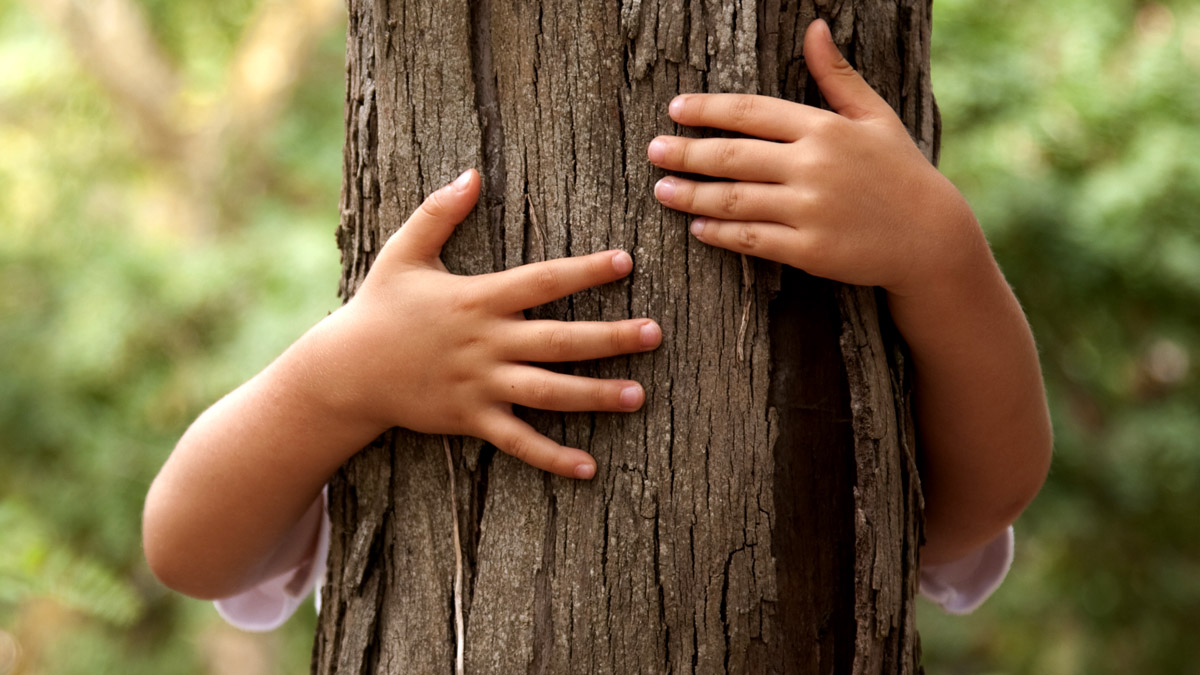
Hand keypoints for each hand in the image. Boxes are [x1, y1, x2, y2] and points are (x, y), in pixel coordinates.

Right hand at [334, 169, 660, 478]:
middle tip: (655, 334)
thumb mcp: (403, 253)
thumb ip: (438, 212)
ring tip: (638, 396)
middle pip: (559, 339)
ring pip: (548, 392)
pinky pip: (518, 441)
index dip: (586, 271)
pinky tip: (589, 467)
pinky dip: (552, 457)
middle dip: (610, 337)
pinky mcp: (470, 419)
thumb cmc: (378, 308)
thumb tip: (471, 173)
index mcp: (477, 299)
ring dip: (595, 396)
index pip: (542, 281)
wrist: (345, 372)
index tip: (626, 262)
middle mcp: (485, 343)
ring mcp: (480, 385)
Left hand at [647, 19, 981, 297]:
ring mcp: (810, 210)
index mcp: (825, 128)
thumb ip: (836, 76)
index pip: (751, 112)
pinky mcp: (809, 250)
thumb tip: (815, 27)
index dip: (708, 110)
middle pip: (732, 156)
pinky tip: (697, 228)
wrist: (931, 239)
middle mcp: (814, 166)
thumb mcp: (875, 117)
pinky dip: (719, 233)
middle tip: (653, 150)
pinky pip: (752, 239)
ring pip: (734, 199)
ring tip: (662, 190)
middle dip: (685, 151)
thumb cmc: (900, 172)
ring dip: (691, 195)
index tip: (676, 110)